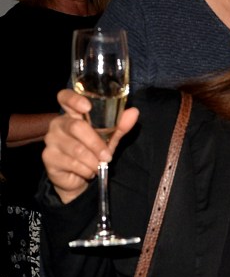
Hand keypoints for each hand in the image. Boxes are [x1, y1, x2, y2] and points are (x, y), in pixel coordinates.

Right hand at [43, 89, 138, 203]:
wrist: (80, 178)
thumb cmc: (93, 153)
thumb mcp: (109, 138)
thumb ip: (119, 126)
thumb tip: (134, 112)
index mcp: (72, 114)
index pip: (65, 98)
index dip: (74, 99)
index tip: (87, 107)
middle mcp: (58, 124)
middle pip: (76, 127)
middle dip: (96, 144)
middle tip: (107, 156)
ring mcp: (51, 140)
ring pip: (77, 149)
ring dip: (93, 161)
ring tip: (98, 165)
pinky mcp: (48, 157)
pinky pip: (72, 163)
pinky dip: (86, 169)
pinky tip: (87, 171)